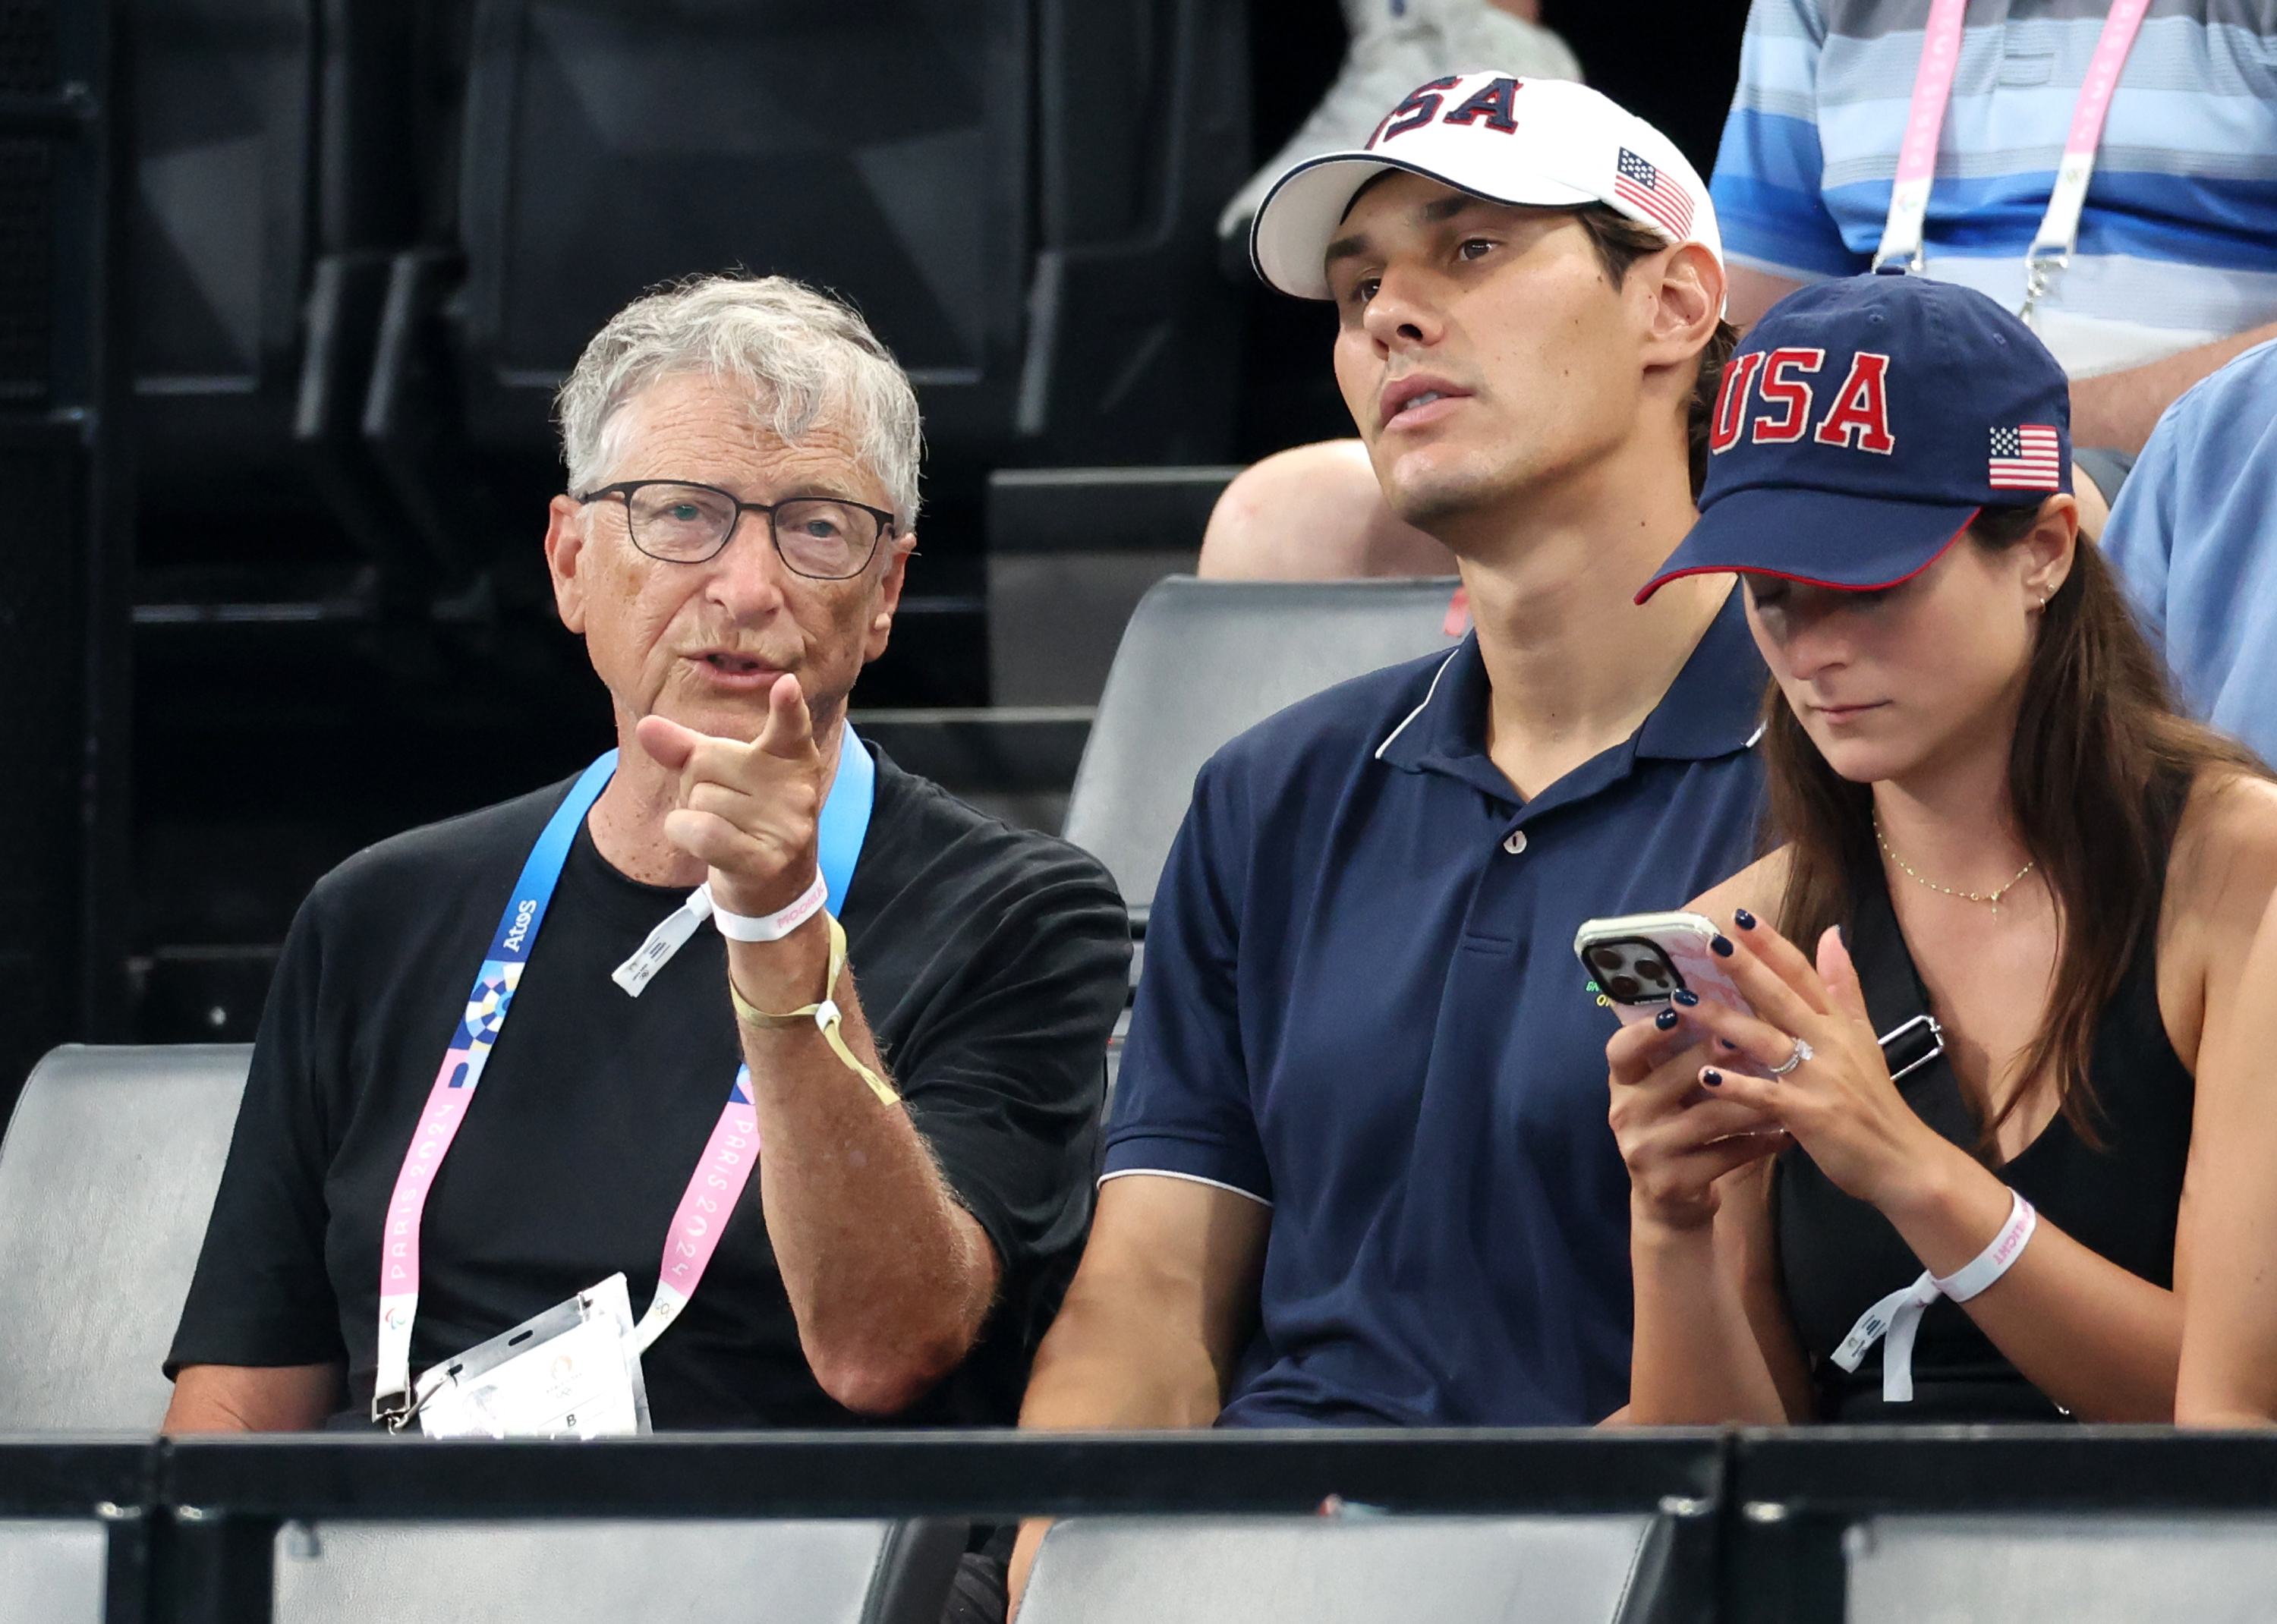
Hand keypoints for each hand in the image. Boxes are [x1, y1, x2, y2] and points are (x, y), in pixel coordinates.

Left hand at [634, 674, 823, 919]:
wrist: (772, 889)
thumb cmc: (743, 819)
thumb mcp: (717, 777)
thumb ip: (685, 749)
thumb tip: (648, 727)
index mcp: (791, 758)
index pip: (789, 728)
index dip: (787, 708)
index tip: (786, 685)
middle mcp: (796, 790)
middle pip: (706, 764)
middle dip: (697, 784)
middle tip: (725, 808)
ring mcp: (786, 827)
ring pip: (698, 798)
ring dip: (693, 815)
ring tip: (724, 830)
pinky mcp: (764, 860)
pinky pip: (698, 829)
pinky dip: (684, 834)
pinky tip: (704, 844)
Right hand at [1607, 1007, 1786, 1232]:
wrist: (1670, 1199)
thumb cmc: (1677, 1126)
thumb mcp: (1666, 1091)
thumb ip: (1681, 1050)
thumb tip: (1716, 990)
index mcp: (1623, 1084)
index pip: (1620, 1050)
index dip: (1645, 1031)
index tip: (1676, 1007)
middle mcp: (1627, 1114)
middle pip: (1673, 1078)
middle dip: (1713, 1055)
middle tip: (1751, 1036)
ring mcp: (1648, 1150)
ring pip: (1710, 1116)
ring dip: (1752, 1099)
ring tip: (1787, 1083)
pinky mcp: (1675, 1181)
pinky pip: (1728, 1153)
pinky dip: (1762, 1141)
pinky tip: (1789, 1132)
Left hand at [1672, 914, 1952, 1213]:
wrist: (1903, 1161)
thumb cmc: (1875, 1100)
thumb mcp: (1863, 1037)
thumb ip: (1844, 987)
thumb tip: (1831, 933)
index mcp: (1838, 1024)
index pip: (1803, 974)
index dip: (1773, 945)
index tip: (1741, 917)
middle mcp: (1828, 1044)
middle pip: (1782, 997)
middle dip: (1746, 968)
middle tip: (1710, 942)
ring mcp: (1818, 1078)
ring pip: (1766, 1040)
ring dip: (1724, 1020)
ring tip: (1684, 1003)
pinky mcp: (1809, 1115)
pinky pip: (1767, 1096)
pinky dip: (1738, 1085)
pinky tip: (1707, 1075)